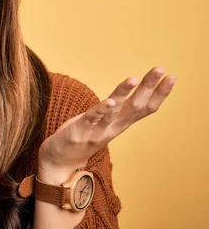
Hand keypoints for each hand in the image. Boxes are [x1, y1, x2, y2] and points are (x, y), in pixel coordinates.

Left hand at [37, 67, 175, 180]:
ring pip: (114, 111)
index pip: (145, 108)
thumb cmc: (82, 136)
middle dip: (149, 87)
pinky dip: (101, 110)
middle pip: (135, 106)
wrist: (59, 163)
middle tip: (160, 70)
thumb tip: (128, 92)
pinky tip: (109, 102)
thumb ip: (116, 110)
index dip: (159, 93)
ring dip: (123, 94)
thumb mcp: (105, 122)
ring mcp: (97, 131)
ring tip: (134, 79)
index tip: (172, 77)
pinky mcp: (79, 132)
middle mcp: (113, 128)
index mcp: (120, 124)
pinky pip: (92, 119)